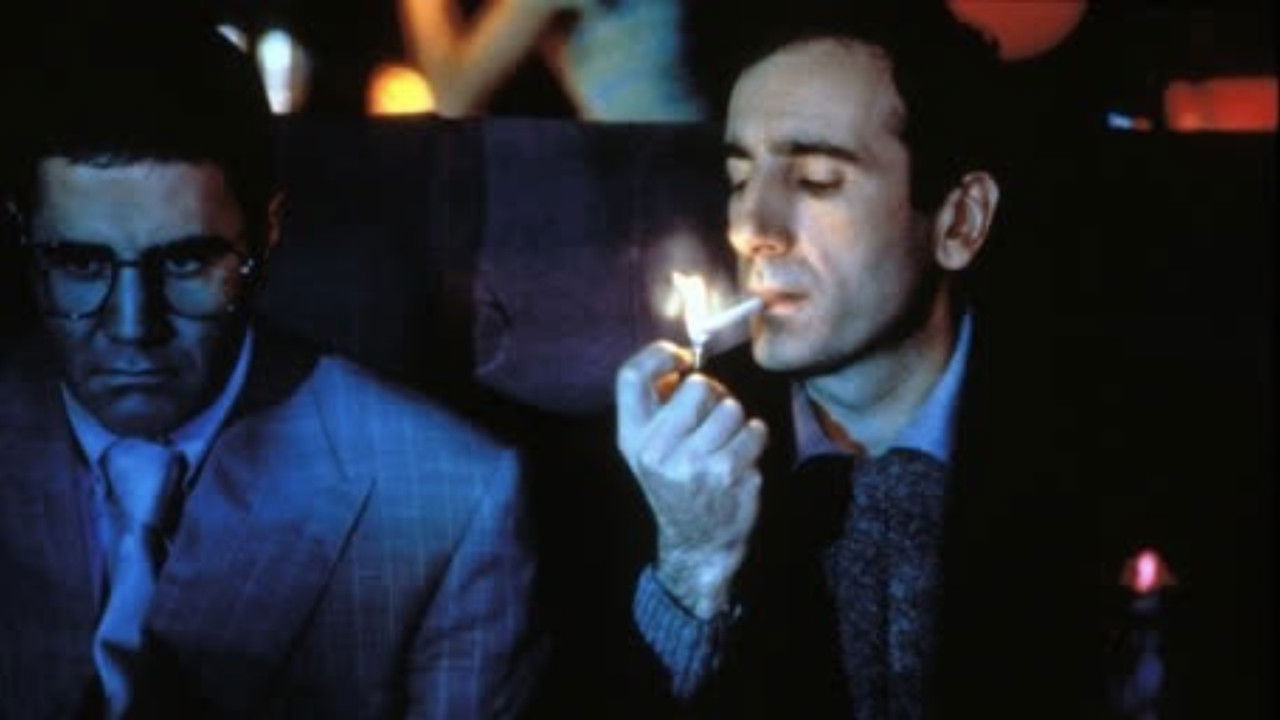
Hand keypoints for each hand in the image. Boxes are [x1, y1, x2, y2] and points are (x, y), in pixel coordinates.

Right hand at [616, 341, 767, 618]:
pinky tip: (741, 457)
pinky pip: (755, 430)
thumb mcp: (648, 447)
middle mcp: (656, 451)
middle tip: (711, 415)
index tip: (681, 359)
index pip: (631, 375)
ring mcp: (694, 464)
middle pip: (697, 386)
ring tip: (726, 441)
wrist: (697, 541)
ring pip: (732, 408)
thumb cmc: (676, 481)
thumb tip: (682, 358)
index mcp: (631, 438)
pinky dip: (754, 438)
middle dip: (713, 395)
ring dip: (736, 420)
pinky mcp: (729, 474)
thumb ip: (656, 403)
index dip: (660, 355)